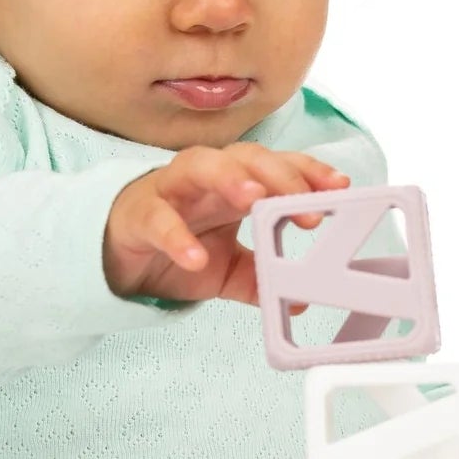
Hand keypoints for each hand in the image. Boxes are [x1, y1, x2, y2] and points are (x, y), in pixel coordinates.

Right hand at [103, 143, 351, 308]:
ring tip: (254, 199)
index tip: (340, 187)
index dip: (308, 171)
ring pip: (199, 165)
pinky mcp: (138, 214)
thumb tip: (298, 302)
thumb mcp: (226, 271)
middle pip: (246, 156)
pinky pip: (158, 218)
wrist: (118, 261)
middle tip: (305, 205)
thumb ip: (258, 278)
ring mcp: (169, 189)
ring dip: (229, 177)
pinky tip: (195, 257)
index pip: (277, 166)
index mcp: (233, 184)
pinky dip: (178, 236)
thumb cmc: (174, 249)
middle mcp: (205, 177)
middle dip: (279, 175)